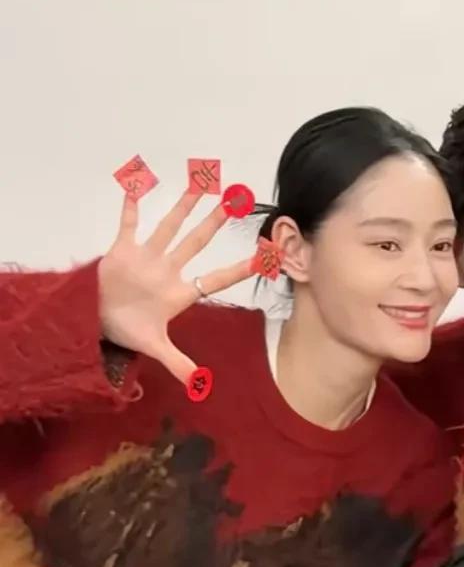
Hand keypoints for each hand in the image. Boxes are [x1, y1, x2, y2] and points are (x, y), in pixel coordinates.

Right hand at [99, 186, 256, 388]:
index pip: (216, 278)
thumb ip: (178, 363)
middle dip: (216, 222)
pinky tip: (139, 182)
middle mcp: (167, 269)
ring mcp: (146, 257)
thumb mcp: (155, 348)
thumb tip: (199, 385)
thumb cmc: (128, 330)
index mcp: (180, 292)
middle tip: (237, 200)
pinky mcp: (122, 249)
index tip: (264, 256)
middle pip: (196, 241)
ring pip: (169, 226)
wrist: (96, 321)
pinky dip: (132, 204)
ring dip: (184, 205)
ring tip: (201, 182)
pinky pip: (129, 223)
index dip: (240, 269)